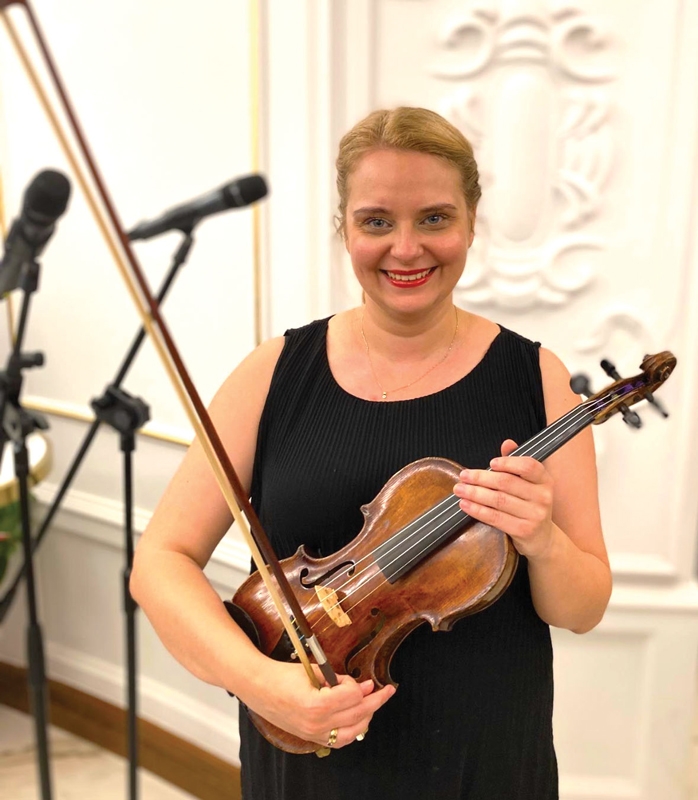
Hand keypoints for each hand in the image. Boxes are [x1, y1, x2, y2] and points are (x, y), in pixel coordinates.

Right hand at [242, 660, 395, 748]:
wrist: (258, 687)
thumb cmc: (282, 675)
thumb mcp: (313, 670)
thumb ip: (337, 679)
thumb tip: (359, 686)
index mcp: (316, 704)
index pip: (353, 696)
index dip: (360, 686)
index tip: (363, 679)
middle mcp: (317, 723)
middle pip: (358, 714)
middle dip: (375, 700)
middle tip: (385, 690)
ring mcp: (314, 733)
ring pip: (353, 731)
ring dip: (367, 716)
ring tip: (373, 703)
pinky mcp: (311, 737)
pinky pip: (340, 740)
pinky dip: (353, 730)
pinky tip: (359, 719)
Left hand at [452, 439, 554, 559]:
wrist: (542, 538)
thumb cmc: (530, 506)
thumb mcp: (528, 484)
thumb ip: (516, 463)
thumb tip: (507, 443)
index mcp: (544, 480)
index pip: (528, 466)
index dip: (508, 462)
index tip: (490, 463)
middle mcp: (543, 496)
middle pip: (507, 482)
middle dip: (481, 478)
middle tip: (463, 476)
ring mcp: (535, 515)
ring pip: (499, 500)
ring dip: (475, 493)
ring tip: (460, 490)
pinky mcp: (524, 530)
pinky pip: (496, 517)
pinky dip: (477, 510)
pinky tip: (465, 505)